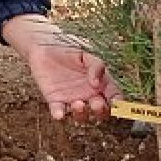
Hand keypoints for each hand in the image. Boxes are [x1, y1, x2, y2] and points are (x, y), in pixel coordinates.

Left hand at [3, 14, 119, 121]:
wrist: (43, 44)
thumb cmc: (68, 47)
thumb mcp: (86, 53)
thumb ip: (96, 66)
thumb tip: (97, 84)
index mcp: (100, 82)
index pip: (113, 96)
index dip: (117, 103)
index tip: (116, 104)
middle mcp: (88, 93)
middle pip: (100, 111)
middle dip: (100, 111)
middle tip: (96, 104)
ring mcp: (72, 98)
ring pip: (81, 115)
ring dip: (81, 114)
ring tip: (77, 104)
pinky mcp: (55, 100)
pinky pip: (58, 111)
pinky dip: (59, 115)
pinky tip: (59, 114)